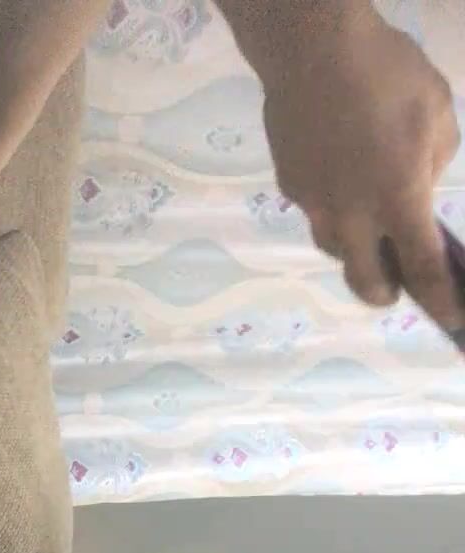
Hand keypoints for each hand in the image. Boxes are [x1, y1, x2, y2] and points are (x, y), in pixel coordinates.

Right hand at [262, 11, 463, 330]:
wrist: (311, 48)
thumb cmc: (388, 74)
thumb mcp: (438, 116)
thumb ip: (433, 167)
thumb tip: (417, 189)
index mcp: (398, 201)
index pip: (424, 270)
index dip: (442, 301)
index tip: (452, 319)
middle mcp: (352, 217)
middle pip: (367, 283)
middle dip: (386, 293)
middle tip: (396, 287)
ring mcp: (315, 204)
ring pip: (336, 250)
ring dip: (357, 252)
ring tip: (368, 230)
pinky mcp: (290, 185)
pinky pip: (316, 211)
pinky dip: (333, 208)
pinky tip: (340, 178)